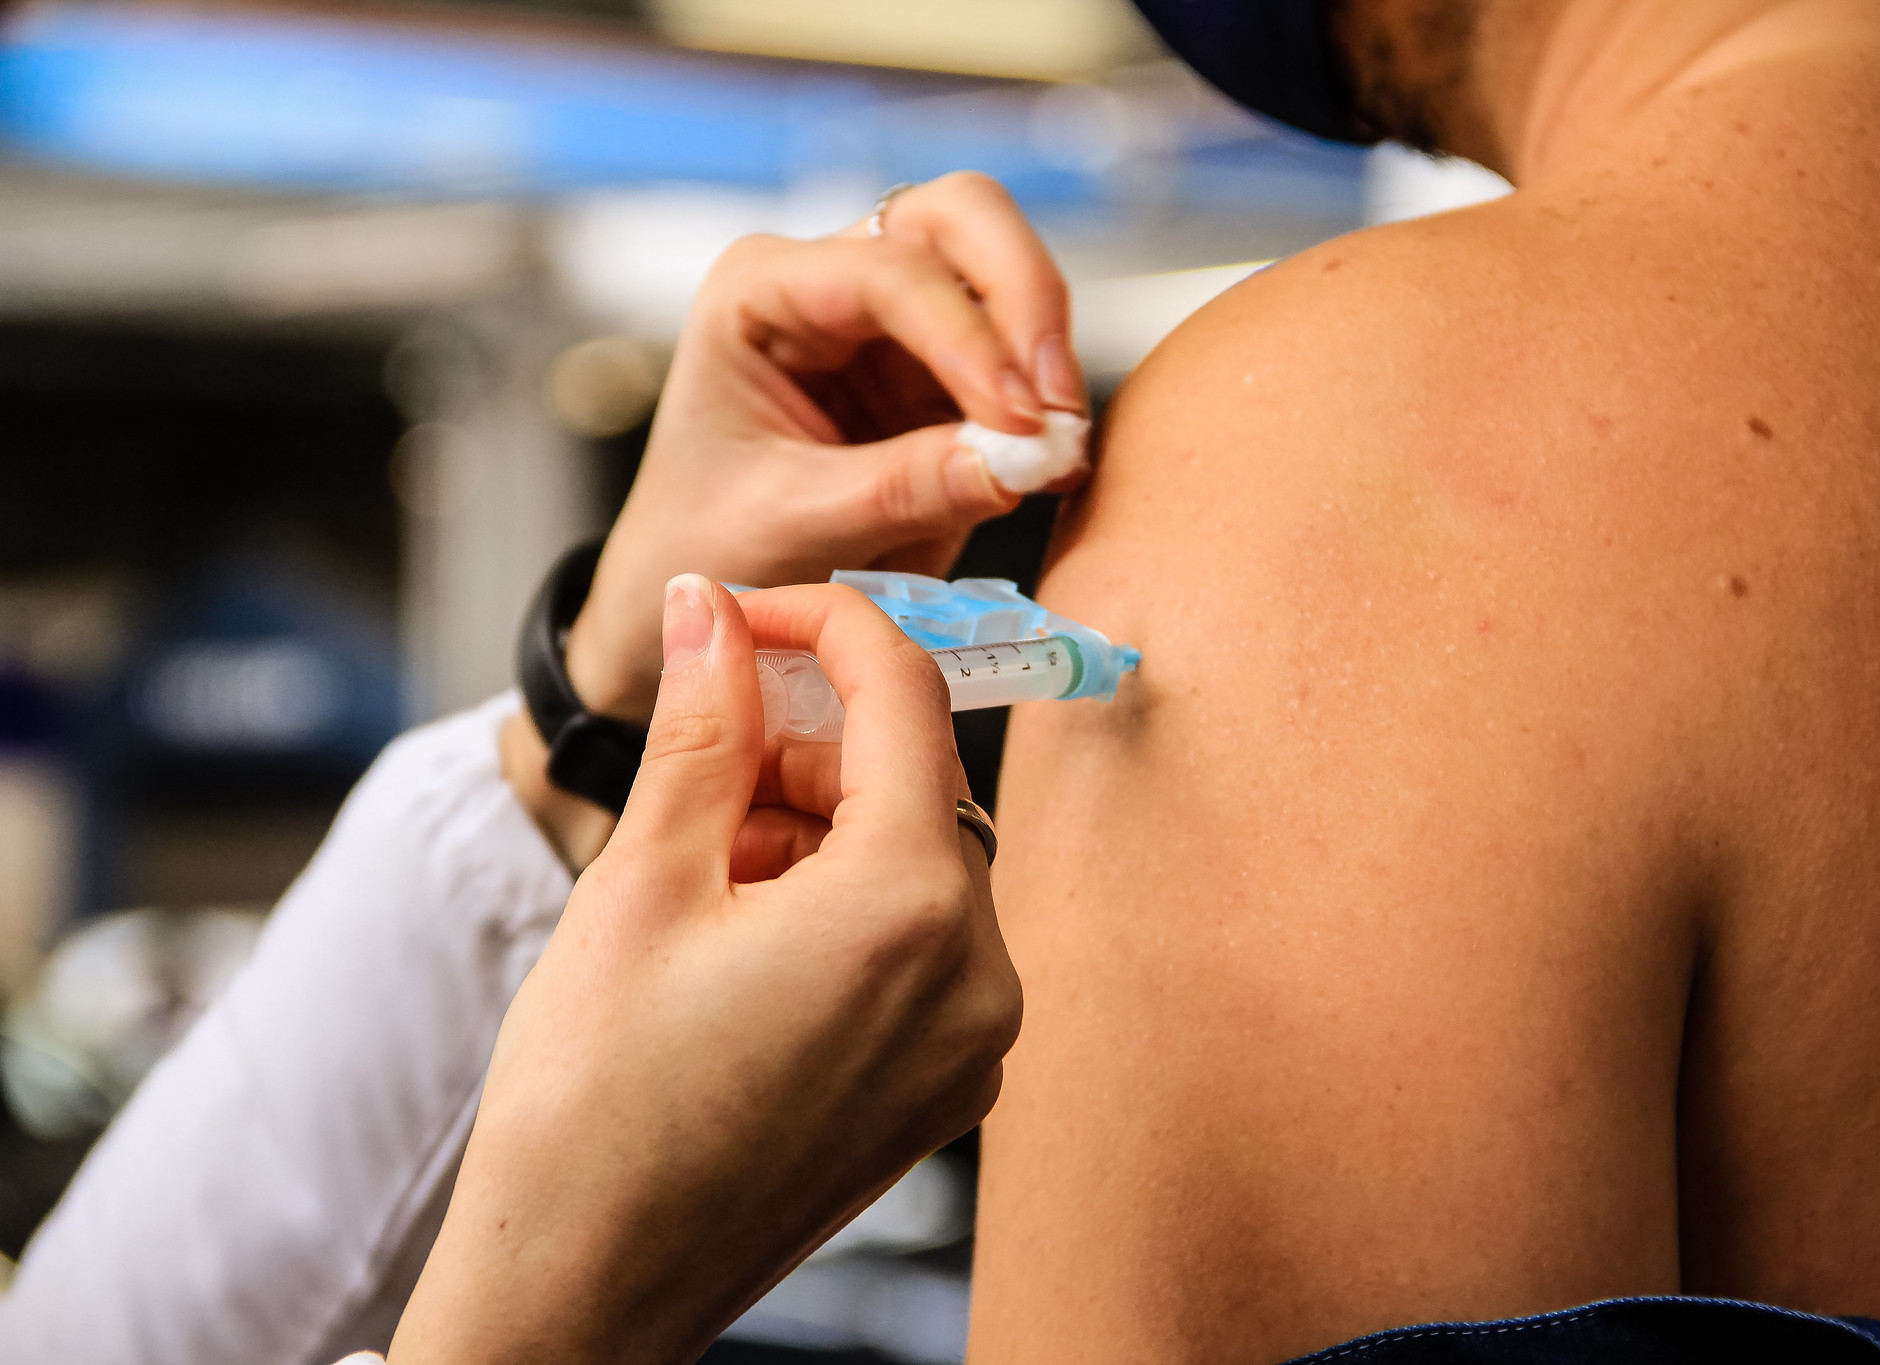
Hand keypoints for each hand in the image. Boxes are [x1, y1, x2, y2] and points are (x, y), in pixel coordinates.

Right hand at [395, 576, 1021, 1364]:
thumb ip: (701, 727)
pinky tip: (742, 932)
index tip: (751, 612)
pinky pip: (919, 947)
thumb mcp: (640, 884)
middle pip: (914, 784)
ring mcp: (973, 1044)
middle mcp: (979, 978)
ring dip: (819, 830)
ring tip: (699, 871)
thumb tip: (715, 611)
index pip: (904, 696)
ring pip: (915, 865)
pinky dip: (844, 908)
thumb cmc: (594, 1109)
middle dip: (807, 748)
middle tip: (699, 760)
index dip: (825, 625)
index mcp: (911, 911)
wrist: (583, 1291)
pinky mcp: (947, 1087)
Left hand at [568, 172, 1084, 726]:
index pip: (889, 272)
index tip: (1021, 421)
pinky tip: (1054, 460)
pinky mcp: (942, 373)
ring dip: (1048, 351)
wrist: (699, 585)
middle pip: (962, 219)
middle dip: (1026, 299)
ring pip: (1006, 275)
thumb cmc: (705, 540)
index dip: (968, 339)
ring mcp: (895, 320)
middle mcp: (832, 280)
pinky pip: (1019, 355)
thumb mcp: (789, 524)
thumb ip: (899, 490)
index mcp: (763, 289)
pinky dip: (1048, 398)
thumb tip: (1016, 463)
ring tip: (1060, 448)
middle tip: (1058, 403)